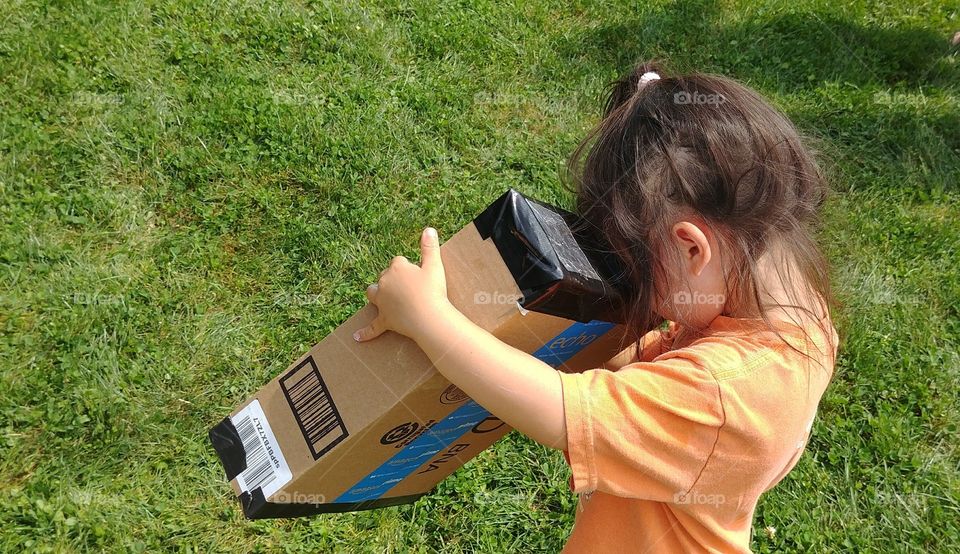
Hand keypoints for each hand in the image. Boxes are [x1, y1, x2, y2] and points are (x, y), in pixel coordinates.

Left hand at [353, 227, 452, 341]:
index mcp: (397, 268)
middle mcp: (385, 283)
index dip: (407, 267)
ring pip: (373, 293)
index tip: (418, 274)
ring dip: (376, 294)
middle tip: (409, 286)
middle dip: (392, 279)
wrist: (429, 318)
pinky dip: (365, 333)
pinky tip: (357, 337)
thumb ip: (430, 247)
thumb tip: (429, 229)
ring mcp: (383, 302)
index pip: (398, 261)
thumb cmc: (433, 291)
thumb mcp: (434, 266)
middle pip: (384, 276)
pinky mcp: (384, 320)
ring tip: (381, 296)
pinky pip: (373, 327)